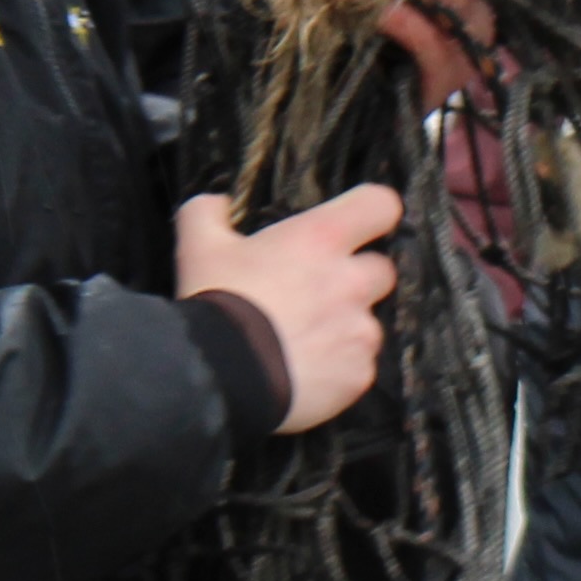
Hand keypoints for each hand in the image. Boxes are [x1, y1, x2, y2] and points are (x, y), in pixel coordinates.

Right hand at [178, 181, 404, 434]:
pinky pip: (359, 366)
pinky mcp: (359, 374)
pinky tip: (306, 373)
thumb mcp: (199, 246)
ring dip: (346, 328)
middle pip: (381, 270)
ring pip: (369, 323)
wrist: (219, 377)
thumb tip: (217, 204)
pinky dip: (339, 369)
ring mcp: (360, 331)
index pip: (380, 206)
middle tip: (318, 293)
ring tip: (305, 342)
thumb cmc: (216, 304)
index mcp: (321, 239)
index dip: (371, 213)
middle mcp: (351, 281)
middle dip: (357, 279)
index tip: (358, 225)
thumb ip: (208, 213)